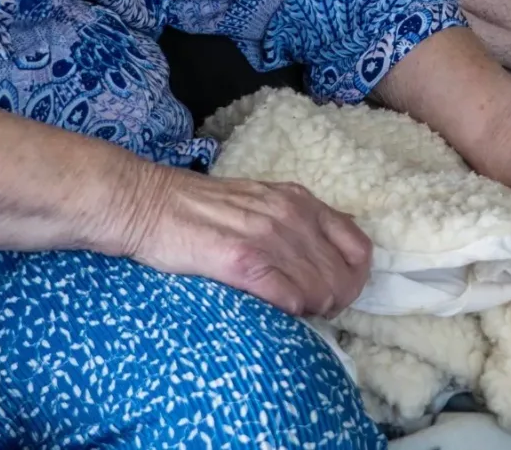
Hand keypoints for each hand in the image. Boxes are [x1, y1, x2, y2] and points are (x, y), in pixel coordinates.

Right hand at [125, 169, 371, 317]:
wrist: (150, 204)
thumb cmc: (203, 208)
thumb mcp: (262, 200)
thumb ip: (296, 221)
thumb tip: (330, 250)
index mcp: (299, 200)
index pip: (359, 246)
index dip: (354, 277)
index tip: (335, 291)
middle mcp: (291, 215)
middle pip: (343, 277)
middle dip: (334, 302)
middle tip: (310, 310)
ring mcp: (268, 236)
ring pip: (321, 291)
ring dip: (312, 310)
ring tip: (291, 310)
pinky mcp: (241, 261)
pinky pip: (289, 298)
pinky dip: (289, 311)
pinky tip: (273, 308)